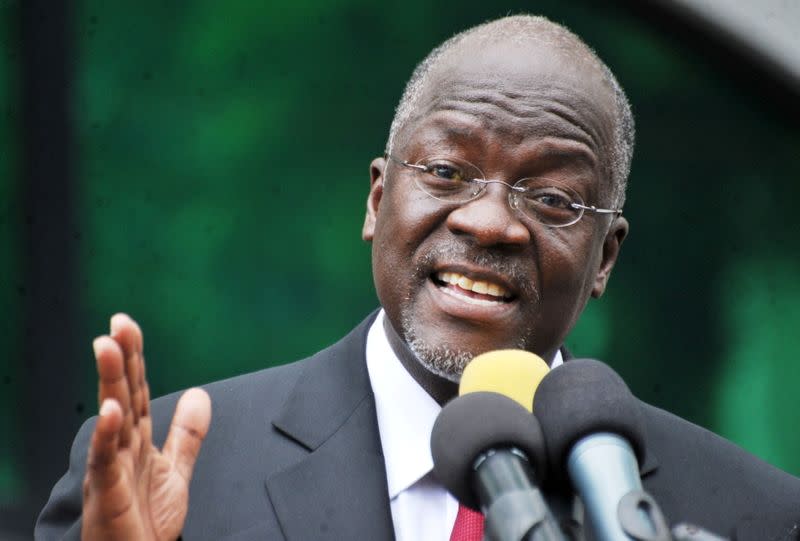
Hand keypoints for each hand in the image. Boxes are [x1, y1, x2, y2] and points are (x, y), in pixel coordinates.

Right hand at [81, 314, 211, 540]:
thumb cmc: (145, 524)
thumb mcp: (174, 471)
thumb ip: (186, 434)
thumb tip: (199, 393)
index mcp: (136, 442)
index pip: (136, 391)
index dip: (134, 358)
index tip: (127, 324)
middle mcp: (120, 451)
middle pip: (122, 396)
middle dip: (121, 359)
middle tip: (118, 323)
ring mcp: (111, 473)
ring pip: (111, 420)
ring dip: (110, 383)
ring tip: (107, 347)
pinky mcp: (108, 498)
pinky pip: (106, 464)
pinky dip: (107, 436)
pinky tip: (112, 410)